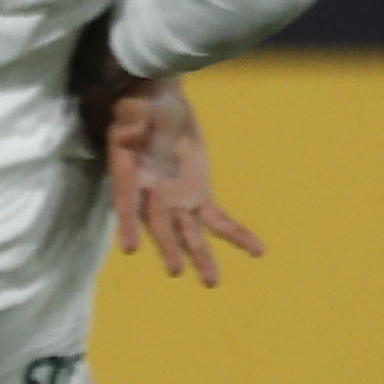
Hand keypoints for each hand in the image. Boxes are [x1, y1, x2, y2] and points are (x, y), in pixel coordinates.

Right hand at [100, 77, 263, 286]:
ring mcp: (176, 199)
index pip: (126, 200)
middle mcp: (150, 193)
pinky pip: (218, 220)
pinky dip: (236, 234)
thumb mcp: (137, 103)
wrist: (164, 103)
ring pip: (189, 232)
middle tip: (176, 271)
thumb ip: (132, 116)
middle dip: (168, 247)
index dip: (127, 223)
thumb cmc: (145, 101)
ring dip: (200, 256)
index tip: (128, 248)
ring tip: (212, 282)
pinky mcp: (198, 196)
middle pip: (159, 224)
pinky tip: (256, 250)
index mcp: (129, 171)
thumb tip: (127, 129)